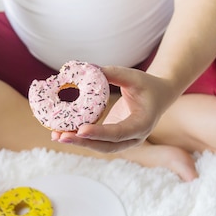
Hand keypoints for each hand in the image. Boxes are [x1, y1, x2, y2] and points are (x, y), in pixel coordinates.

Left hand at [53, 66, 178, 152]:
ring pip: (100, 147)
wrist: (159, 96)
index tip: (81, 130)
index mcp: (143, 124)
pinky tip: (62, 132)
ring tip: (56, 135)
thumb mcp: (134, 76)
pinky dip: (81, 138)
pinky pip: (97, 141)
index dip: (100, 133)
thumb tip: (87, 68)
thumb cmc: (147, 85)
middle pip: (106, 146)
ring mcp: (124, 141)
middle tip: (61, 136)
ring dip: (78, 142)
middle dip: (83, 142)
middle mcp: (134, 138)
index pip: (119, 132)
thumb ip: (113, 73)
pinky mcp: (114, 139)